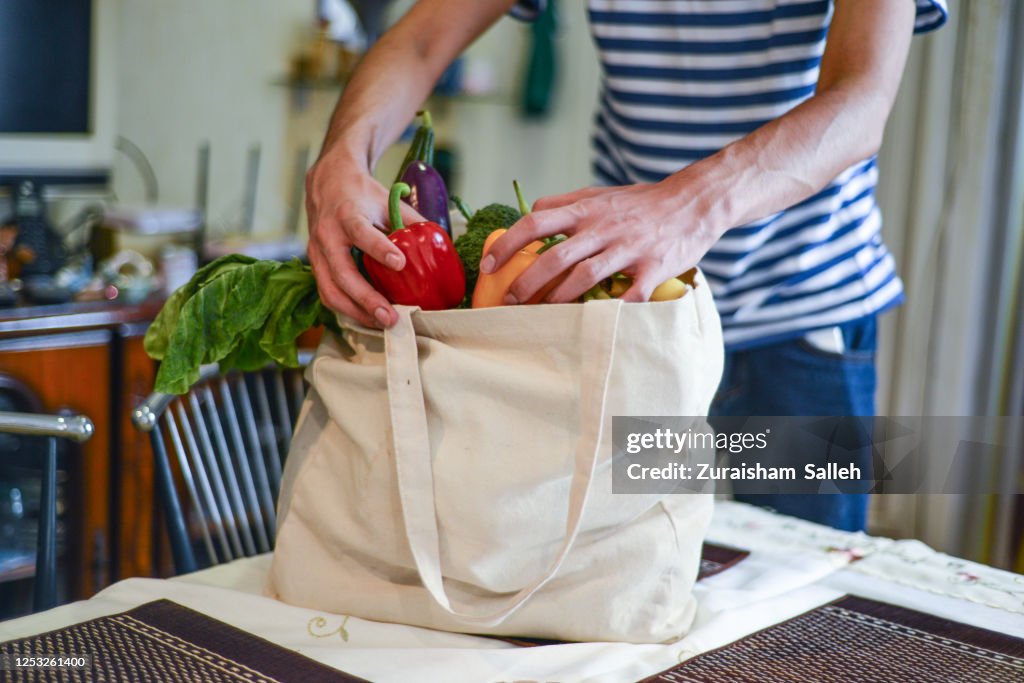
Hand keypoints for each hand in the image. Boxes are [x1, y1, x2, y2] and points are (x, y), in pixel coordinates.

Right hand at [305, 151, 424, 327]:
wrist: (327, 184)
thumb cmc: (361, 194)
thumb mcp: (386, 200)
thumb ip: (409, 222)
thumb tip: (438, 246)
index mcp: (347, 214)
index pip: (360, 232)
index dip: (379, 248)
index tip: (399, 264)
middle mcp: (327, 234)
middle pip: (342, 272)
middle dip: (366, 299)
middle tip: (391, 317)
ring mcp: (317, 252)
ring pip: (330, 290)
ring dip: (356, 312)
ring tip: (382, 324)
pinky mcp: (316, 265)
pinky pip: (328, 293)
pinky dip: (348, 310)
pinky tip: (368, 318)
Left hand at [479, 177, 722, 303]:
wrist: (694, 201)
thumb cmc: (641, 202)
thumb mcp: (600, 194)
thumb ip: (565, 203)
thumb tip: (529, 212)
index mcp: (586, 210)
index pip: (535, 222)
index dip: (507, 245)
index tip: (488, 266)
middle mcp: (604, 227)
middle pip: (555, 256)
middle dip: (527, 282)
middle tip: (510, 302)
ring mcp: (629, 248)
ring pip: (586, 275)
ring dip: (559, 298)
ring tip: (542, 314)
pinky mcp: (654, 267)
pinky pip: (630, 294)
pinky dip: (612, 310)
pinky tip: (596, 323)